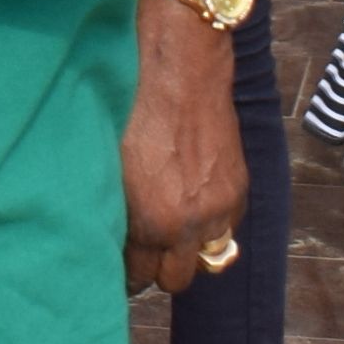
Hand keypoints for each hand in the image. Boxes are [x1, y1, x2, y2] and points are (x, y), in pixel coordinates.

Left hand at [121, 0, 245, 291]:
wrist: (180, 65)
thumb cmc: (128, 105)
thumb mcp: (107, 163)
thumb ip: (111, 207)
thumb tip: (105, 232)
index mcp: (151, 220)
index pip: (136, 276)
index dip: (123, 270)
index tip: (115, 260)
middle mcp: (188, 224)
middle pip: (174, 279)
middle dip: (156, 266)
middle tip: (141, 247)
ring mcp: (219, 208)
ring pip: (206, 259)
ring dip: (187, 249)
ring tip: (168, 227)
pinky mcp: (238, 189)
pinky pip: (226, 229)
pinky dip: (211, 223)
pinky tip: (192, 199)